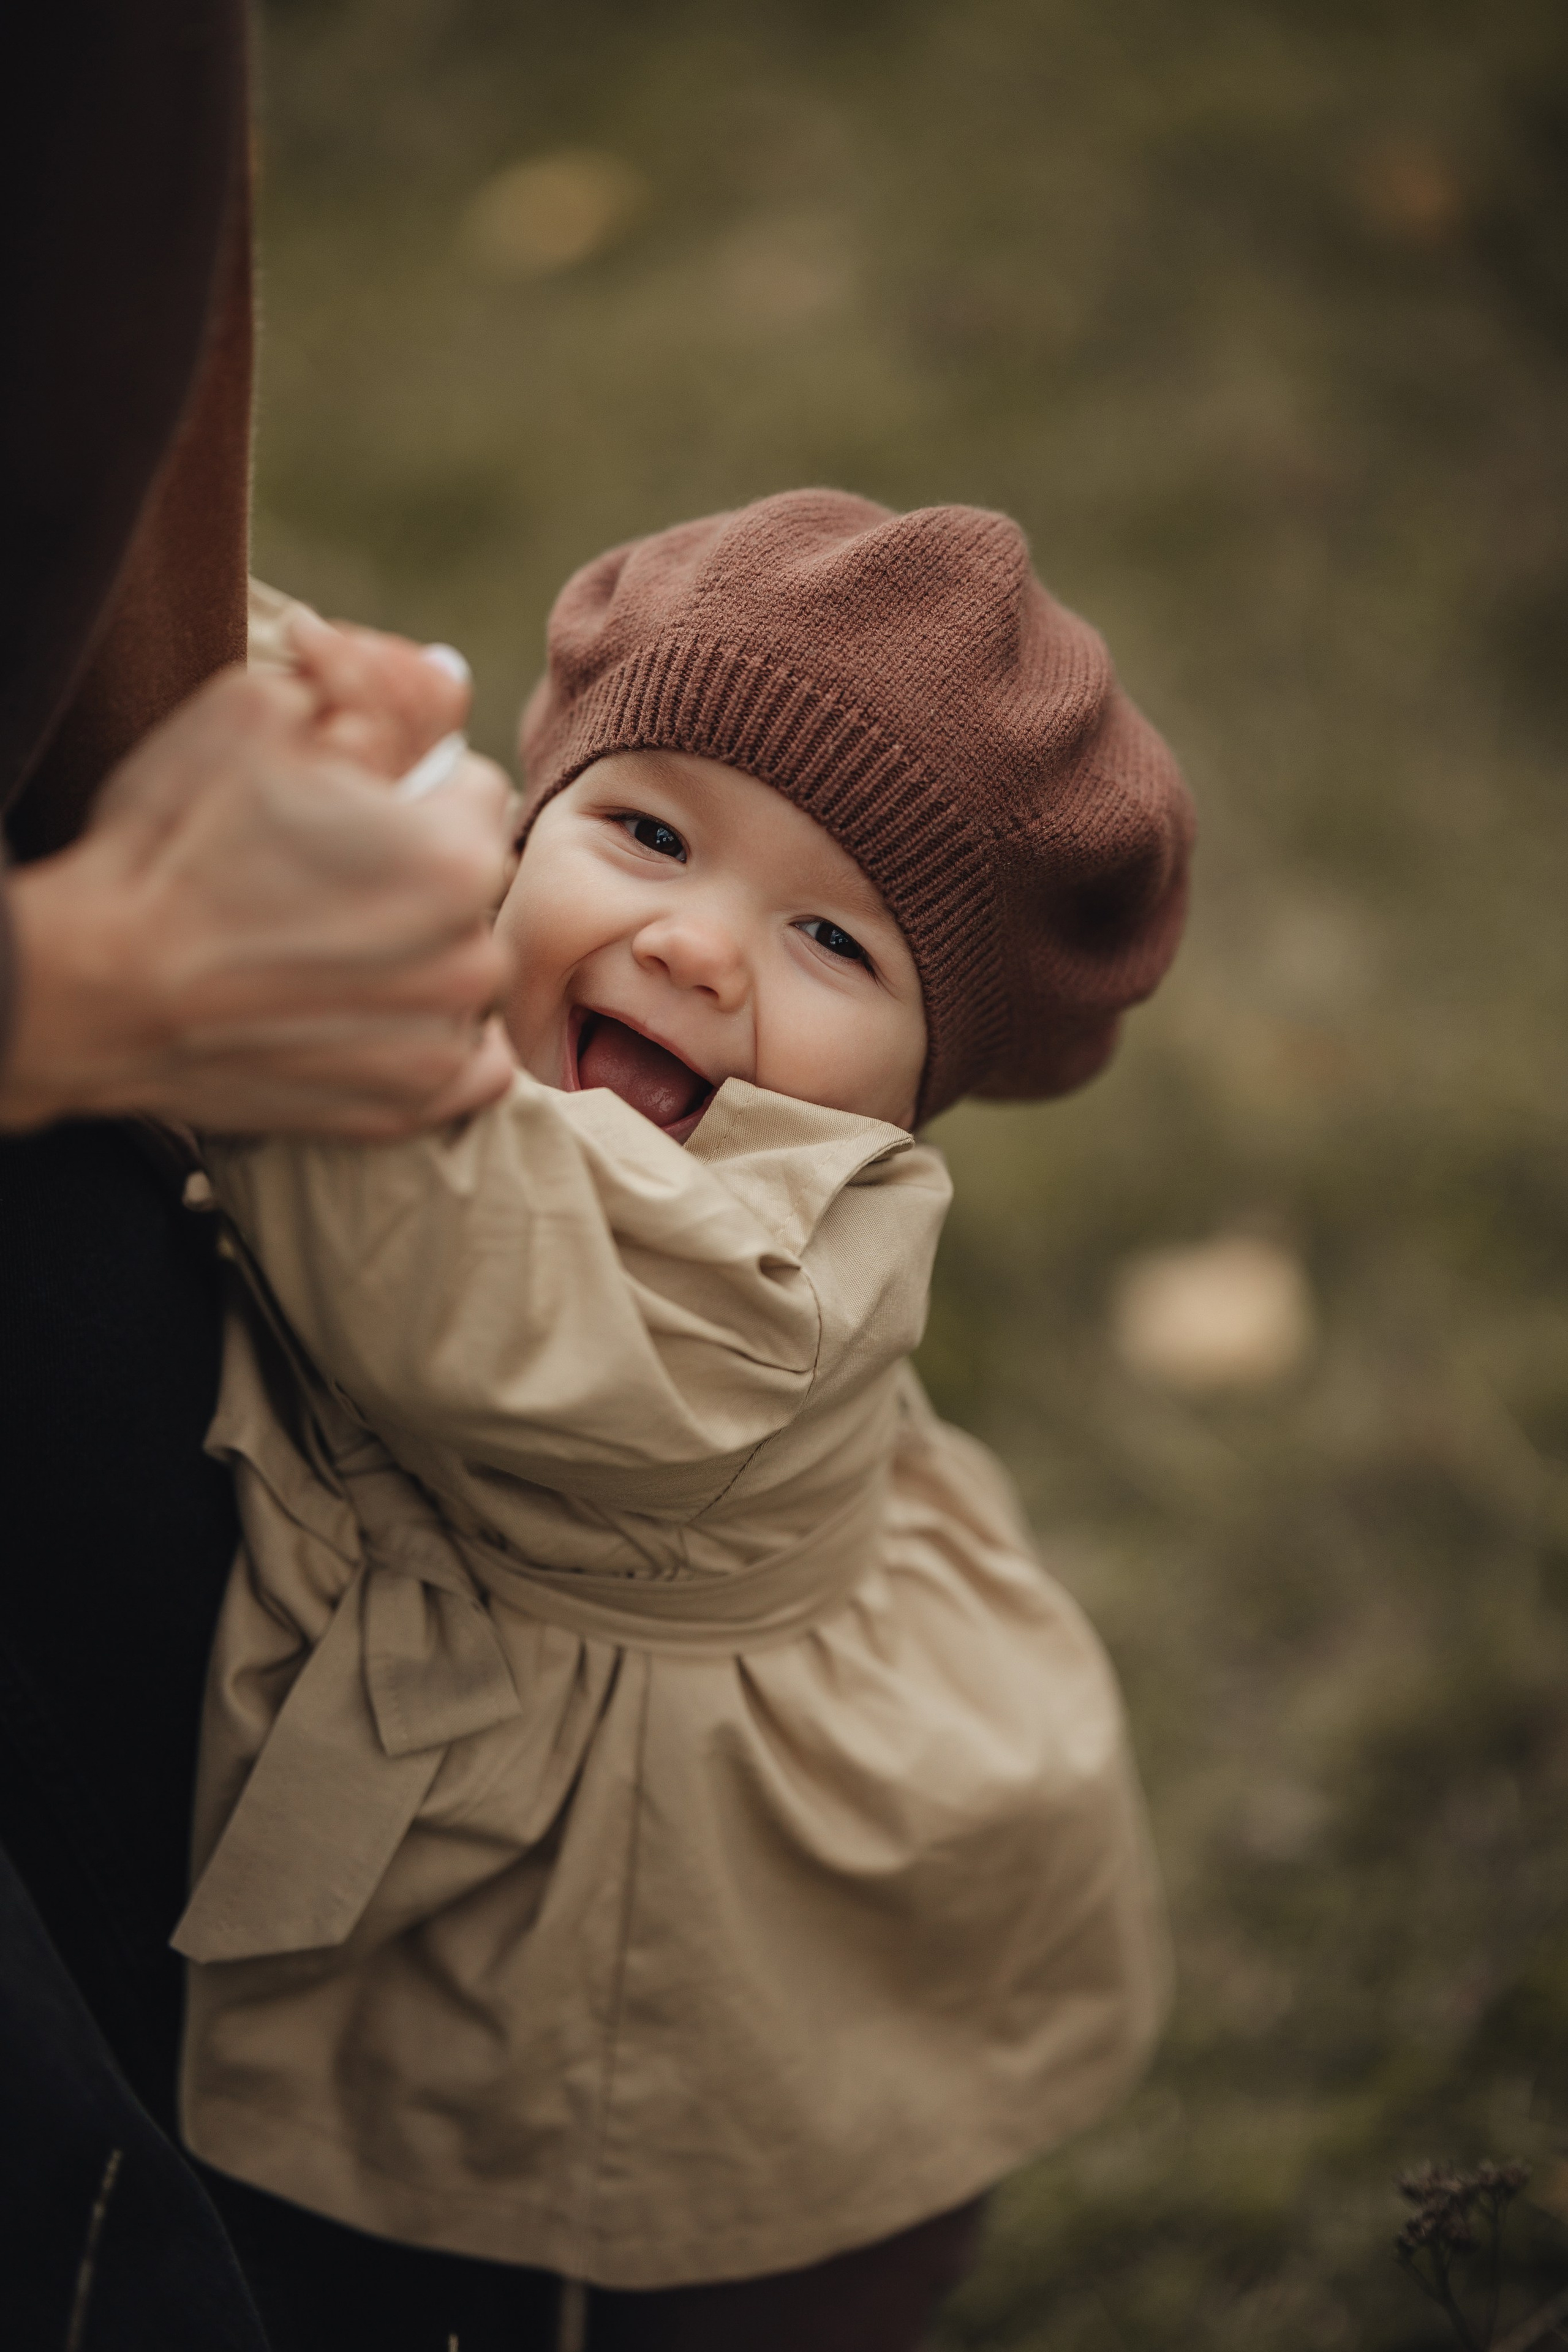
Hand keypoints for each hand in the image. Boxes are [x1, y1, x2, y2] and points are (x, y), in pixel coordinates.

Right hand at [0, 655, 518, 1137]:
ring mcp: (444, 1040)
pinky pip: (469, 1063)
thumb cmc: (173, 844)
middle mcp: (471, 955)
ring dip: (423, 955)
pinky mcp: (412, 1104)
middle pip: (472, 886)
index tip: (349, 810)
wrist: (98, 987)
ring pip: (466, 970)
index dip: (409, 787)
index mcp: (454, 854)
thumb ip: (369, 690)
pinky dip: (428, 1038)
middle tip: (324, 884)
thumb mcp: (259, 715)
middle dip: (417, 873)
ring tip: (327, 949)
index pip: (473, 787)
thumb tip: (443, 673)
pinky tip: (364, 1014)